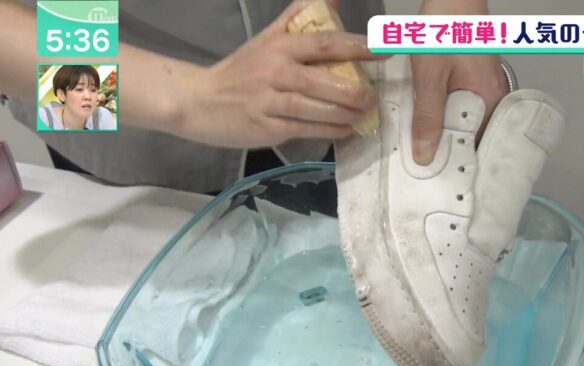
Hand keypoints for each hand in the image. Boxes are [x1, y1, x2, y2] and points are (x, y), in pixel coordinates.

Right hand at [177, 1, 385, 148]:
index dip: (356, 47)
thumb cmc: (242, 71)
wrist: (200, 101)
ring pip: (314, 108)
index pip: (324, 43)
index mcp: (279, 46)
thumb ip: (298, 16)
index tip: (383, 51)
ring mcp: (268, 101)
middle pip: (322, 79)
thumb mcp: (267, 38)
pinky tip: (343, 129)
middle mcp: (274, 71)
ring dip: (343, 113)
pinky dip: (327, 130)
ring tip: (362, 115)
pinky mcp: (265, 127)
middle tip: (373, 97)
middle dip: (354, 90)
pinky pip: (303, 128)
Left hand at [411, 0, 508, 164]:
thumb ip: (428, 116)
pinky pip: (461, 111)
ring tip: (425, 159)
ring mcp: (486, 90)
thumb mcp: (430, 76)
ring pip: (465, 127)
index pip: (480, 149)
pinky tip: (428, 128)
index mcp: (490, 100)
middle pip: (473, 140)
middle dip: (451, 158)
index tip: (442, 186)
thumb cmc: (445, 29)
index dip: (461, 169)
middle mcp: (494, 99)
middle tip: (428, 176)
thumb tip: (425, 155)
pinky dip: (446, 122)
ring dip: (446, 140)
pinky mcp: (475, 83)